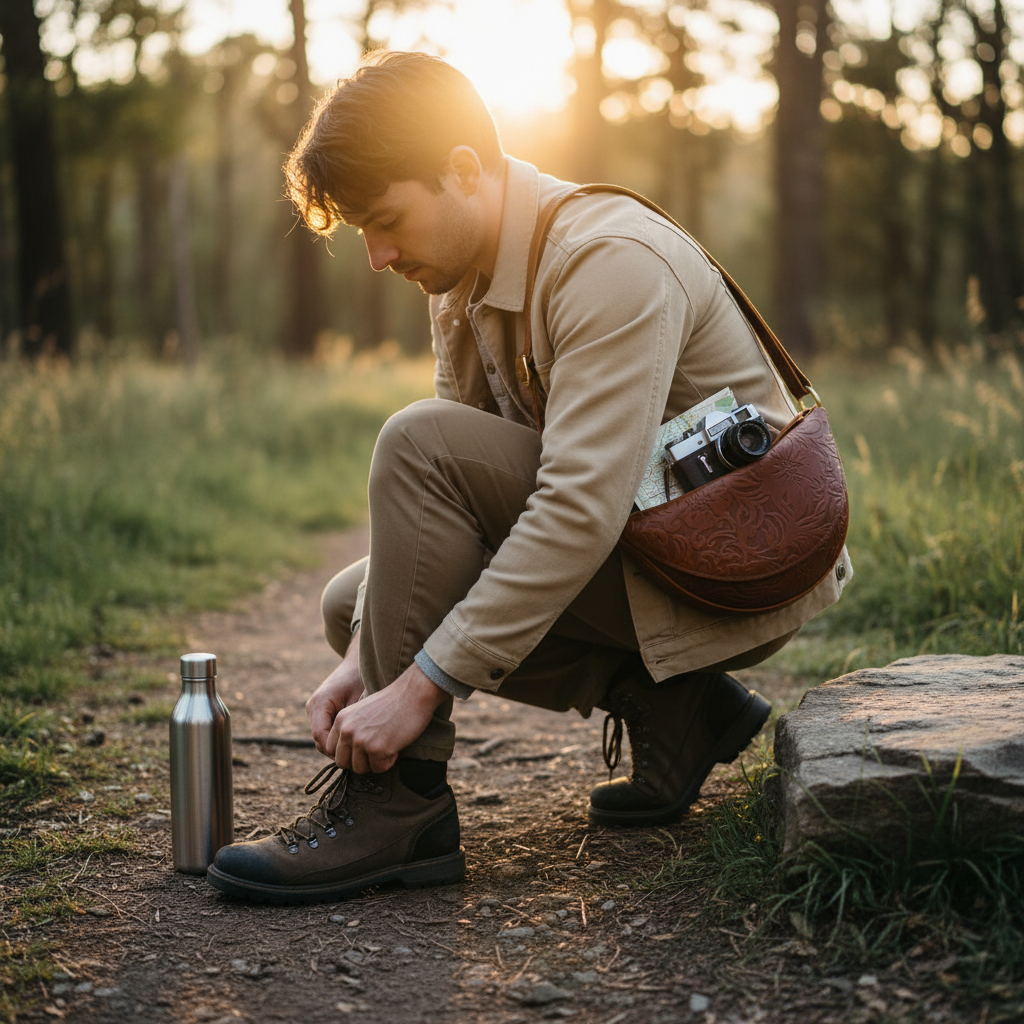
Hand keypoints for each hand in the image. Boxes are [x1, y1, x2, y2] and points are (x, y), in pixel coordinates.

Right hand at [306, 628, 363, 757]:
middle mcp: (314, 707)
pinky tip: (355, 743)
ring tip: (357, 753)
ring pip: (322, 738)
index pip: (321, 735)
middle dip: (337, 751)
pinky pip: (327, 732)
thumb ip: (354, 720)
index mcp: (320, 703)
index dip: (335, 749)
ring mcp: (316, 710)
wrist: (359, 662)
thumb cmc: (361, 678)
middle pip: (320, 739)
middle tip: (357, 758)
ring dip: (337, 747)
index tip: (354, 754)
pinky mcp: (322, 712)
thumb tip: (357, 743)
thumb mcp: (360, 699)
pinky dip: (338, 739)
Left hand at [327, 662, 447, 774]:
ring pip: (359, 769)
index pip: (331, 749)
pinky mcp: (376, 748)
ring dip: (374, 763)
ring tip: (387, 748)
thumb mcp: (361, 712)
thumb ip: (350, 728)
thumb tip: (347, 753)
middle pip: (342, 763)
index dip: (348, 753)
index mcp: (341, 720)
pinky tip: (395, 748)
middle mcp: (347, 730)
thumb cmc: (393, 703)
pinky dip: (388, 762)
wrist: (413, 693)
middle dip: (359, 761)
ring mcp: (361, 740)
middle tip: (375, 752)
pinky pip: (378, 768)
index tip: (363, 749)